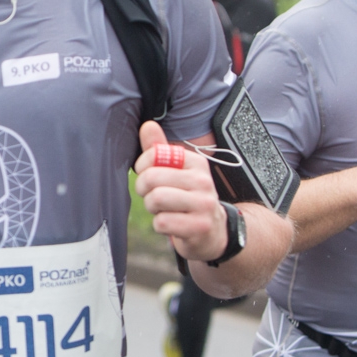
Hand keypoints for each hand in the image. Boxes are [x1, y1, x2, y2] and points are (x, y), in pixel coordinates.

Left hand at [132, 121, 226, 262]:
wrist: (214, 230)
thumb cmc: (187, 196)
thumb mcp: (176, 171)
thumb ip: (159, 150)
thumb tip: (147, 125)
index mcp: (196, 162)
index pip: (155, 155)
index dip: (142, 167)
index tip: (148, 176)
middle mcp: (203, 181)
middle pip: (152, 178)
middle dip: (144, 190)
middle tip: (152, 195)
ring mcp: (204, 205)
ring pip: (156, 199)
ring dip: (151, 208)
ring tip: (162, 209)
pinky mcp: (199, 227)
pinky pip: (162, 222)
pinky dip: (159, 225)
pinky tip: (171, 223)